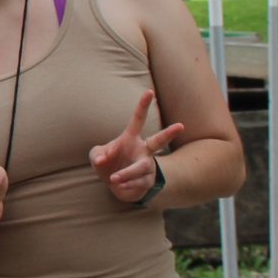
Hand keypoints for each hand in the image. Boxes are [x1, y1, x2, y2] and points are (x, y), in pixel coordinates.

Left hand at [88, 88, 183, 203]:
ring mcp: (147, 166)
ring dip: (127, 173)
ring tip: (114, 178)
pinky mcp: (146, 182)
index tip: (149, 92)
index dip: (143, 106)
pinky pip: (136, 183)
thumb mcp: (97, 156)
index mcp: (131, 138)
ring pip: (142, 168)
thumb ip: (97, 154)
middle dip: (169, 134)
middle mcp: (143, 150)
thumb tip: (103, 161)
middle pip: (158, 142)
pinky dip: (123, 185)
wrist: (116, 184)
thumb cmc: (108, 163)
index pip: (138, 119)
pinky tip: (117, 185)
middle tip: (180, 126)